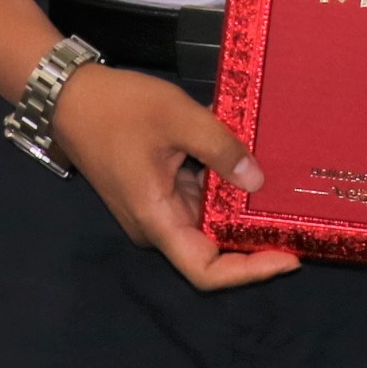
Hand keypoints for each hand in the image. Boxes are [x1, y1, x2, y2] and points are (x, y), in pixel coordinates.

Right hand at [45, 64, 300, 292]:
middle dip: (252, 240)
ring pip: (204, 221)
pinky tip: (247, 166)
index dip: (249, 272)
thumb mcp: (178, 118)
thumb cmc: (119, 108)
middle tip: (297, 222)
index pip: (206, 270)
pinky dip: (220, 187)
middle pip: (210, 249)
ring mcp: (154, 209)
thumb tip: (258, 181)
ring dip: (238, 209)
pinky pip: (194, 199)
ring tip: (282, 195)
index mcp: (157, 220)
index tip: (288, 257)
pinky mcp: (154, 190)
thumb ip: (220, 149)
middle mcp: (156, 225)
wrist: (69, 95)